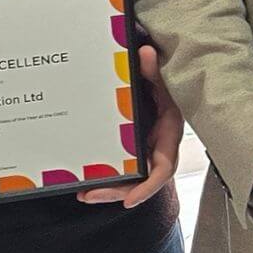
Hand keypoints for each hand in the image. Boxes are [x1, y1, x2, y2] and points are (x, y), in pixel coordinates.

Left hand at [79, 45, 181, 208]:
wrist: (165, 79)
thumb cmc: (167, 81)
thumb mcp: (162, 76)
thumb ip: (153, 69)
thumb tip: (145, 54)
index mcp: (168, 133)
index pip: (163, 168)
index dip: (148, 186)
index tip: (129, 199)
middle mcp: (158, 145)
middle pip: (142, 179)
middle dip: (117, 191)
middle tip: (90, 196)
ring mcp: (146, 147)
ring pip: (131, 176)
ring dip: (110, 188)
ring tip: (84, 194)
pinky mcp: (135, 146)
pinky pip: (124, 165)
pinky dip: (109, 174)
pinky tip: (89, 180)